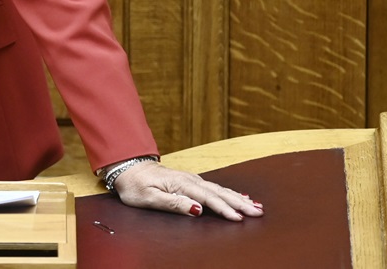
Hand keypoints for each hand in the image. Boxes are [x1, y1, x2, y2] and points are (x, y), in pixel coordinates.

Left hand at [110, 161, 263, 220]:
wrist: (127, 167)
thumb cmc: (135, 185)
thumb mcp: (149, 198)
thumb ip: (173, 203)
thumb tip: (197, 209)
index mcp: (181, 184)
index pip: (208, 199)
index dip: (224, 209)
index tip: (239, 218)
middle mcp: (190, 180)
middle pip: (219, 193)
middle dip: (240, 203)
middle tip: (259, 212)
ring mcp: (191, 179)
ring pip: (219, 189)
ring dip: (238, 198)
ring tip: (256, 206)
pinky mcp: (190, 181)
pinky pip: (214, 188)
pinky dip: (229, 193)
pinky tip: (239, 196)